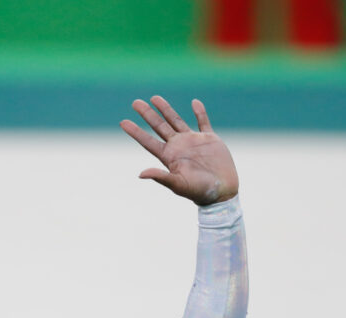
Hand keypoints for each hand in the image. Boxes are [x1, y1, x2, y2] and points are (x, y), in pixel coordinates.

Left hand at [120, 95, 238, 205]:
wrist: (222, 192)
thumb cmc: (199, 192)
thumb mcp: (178, 185)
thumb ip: (161, 177)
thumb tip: (140, 174)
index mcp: (169, 157)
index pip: (148, 141)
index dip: (135, 132)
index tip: (122, 122)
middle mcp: (178, 147)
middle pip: (159, 126)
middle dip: (147, 114)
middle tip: (135, 102)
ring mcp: (193, 141)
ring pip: (176, 120)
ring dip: (166, 109)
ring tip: (154, 98)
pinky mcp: (209, 139)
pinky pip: (203, 121)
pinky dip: (199, 112)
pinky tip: (194, 102)